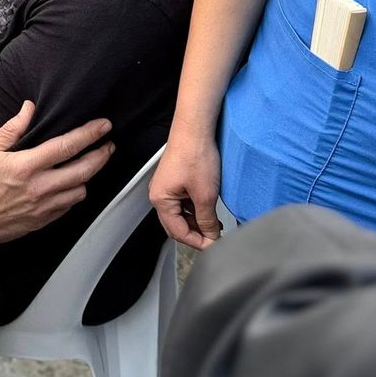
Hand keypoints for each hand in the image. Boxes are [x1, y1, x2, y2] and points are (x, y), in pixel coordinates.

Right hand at [0, 108, 113, 244]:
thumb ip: (11, 129)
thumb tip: (28, 109)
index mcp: (26, 166)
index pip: (67, 145)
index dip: (90, 134)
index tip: (103, 126)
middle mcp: (39, 187)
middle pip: (84, 170)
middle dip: (102, 155)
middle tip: (108, 146)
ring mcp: (42, 206)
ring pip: (80, 191)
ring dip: (87, 177)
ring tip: (87, 167)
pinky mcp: (40, 221)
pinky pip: (67, 208)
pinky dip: (72, 195)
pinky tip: (68, 188)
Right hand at [150, 125, 223, 249]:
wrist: (195, 131)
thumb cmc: (195, 155)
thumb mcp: (205, 194)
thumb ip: (207, 220)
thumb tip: (211, 237)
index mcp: (160, 200)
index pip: (178, 232)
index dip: (198, 242)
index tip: (215, 246)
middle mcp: (159, 195)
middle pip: (176, 226)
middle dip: (196, 234)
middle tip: (215, 238)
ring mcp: (166, 188)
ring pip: (181, 215)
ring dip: (197, 222)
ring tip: (216, 224)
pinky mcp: (175, 182)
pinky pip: (183, 204)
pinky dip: (196, 210)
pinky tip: (209, 210)